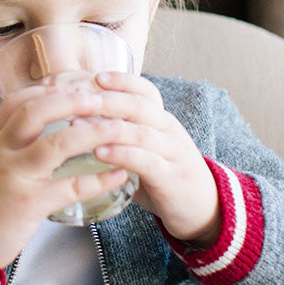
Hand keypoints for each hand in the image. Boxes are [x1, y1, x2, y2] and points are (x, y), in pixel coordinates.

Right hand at [0, 85, 128, 284]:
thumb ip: (14, 146)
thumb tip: (47, 130)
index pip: (16, 103)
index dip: (44, 91)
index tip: (69, 85)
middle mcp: (3, 152)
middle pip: (36, 113)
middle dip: (72, 101)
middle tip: (101, 99)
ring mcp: (16, 177)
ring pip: (57, 144)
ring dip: (93, 134)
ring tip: (119, 129)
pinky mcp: (29, 204)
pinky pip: (70, 187)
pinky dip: (98, 180)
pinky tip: (117, 175)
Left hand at [91, 72, 220, 246]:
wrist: (204, 208)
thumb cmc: (164, 177)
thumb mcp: (146, 149)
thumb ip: (122, 137)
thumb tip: (80, 124)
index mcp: (162, 120)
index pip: (146, 91)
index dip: (123, 81)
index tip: (97, 76)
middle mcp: (169, 131)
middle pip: (139, 106)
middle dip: (108, 99)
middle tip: (79, 97)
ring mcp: (172, 153)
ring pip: (141, 132)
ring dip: (108, 127)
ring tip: (79, 124)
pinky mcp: (170, 177)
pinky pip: (145, 161)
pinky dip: (122, 155)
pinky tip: (100, 153)